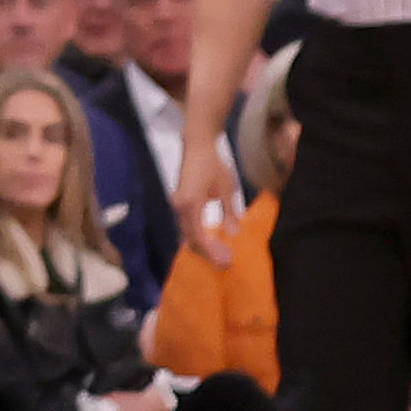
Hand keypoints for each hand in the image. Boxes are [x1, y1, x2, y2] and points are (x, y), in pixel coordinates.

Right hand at [175, 133, 244, 267]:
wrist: (197, 147)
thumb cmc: (213, 165)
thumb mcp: (227, 188)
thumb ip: (229, 211)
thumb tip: (233, 233)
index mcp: (190, 204)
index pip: (199, 236)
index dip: (212, 251)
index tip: (226, 261)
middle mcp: (180, 208)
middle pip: (192, 239)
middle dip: (208, 253)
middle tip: (226, 263)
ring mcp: (178, 206)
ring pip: (188, 234)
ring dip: (204, 246)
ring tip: (222, 255)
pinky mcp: (180, 205)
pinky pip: (188, 226)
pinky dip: (199, 236)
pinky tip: (212, 242)